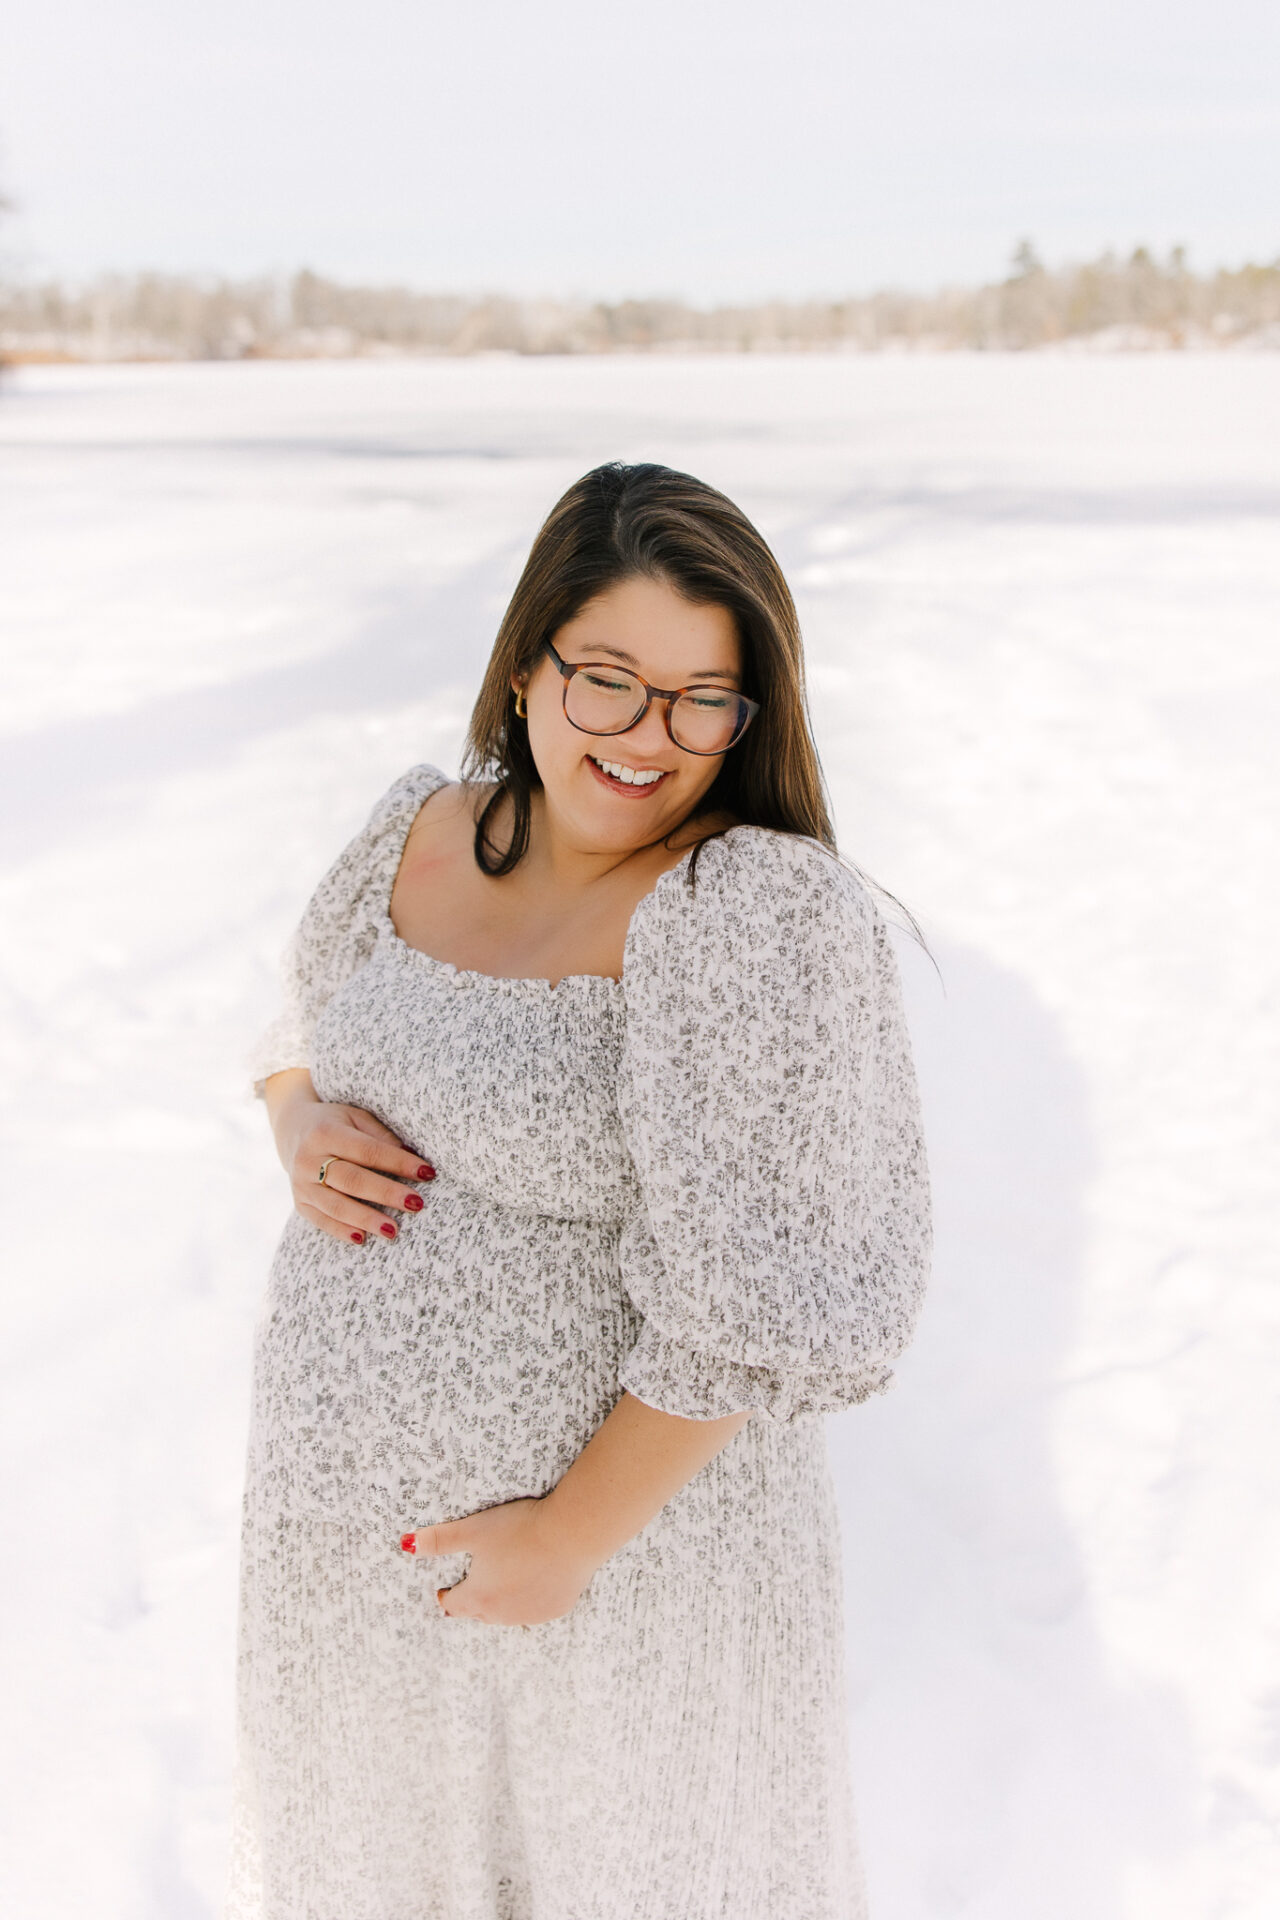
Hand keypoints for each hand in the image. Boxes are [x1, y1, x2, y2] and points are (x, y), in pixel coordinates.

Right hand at [267, 1074, 434, 1244]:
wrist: (294, 1130)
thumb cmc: (337, 1123)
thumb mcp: (357, 1118)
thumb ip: (382, 1137)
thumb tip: (413, 1159)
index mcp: (325, 1132)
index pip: (368, 1151)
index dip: (398, 1162)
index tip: (427, 1172)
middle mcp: (309, 1159)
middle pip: (352, 1180)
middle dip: (386, 1193)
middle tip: (416, 1204)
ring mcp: (301, 1184)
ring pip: (335, 1205)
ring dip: (366, 1219)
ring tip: (393, 1230)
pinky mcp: (300, 1202)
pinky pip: (321, 1220)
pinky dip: (341, 1231)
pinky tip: (362, 1239)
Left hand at [402, 1497, 600, 1625]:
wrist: (571, 1534)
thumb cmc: (520, 1529)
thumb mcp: (474, 1529)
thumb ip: (439, 1540)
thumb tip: (405, 1545)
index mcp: (478, 1597)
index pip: (451, 1604)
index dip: (445, 1595)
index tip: (443, 1589)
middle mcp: (502, 1614)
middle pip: (478, 1612)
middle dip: (473, 1600)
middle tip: (473, 1584)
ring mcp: (531, 1615)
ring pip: (507, 1615)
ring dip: (501, 1602)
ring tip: (503, 1582)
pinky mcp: (556, 1609)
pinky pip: (535, 1610)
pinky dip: (530, 1599)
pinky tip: (535, 1580)